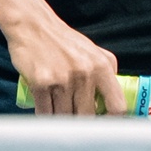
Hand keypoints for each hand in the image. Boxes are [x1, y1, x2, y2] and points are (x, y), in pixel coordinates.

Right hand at [3, 10, 123, 114]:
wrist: (32, 25)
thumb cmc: (63, 40)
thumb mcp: (93, 50)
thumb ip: (107, 70)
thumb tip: (116, 98)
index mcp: (101, 67)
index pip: (117, 105)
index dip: (113, 121)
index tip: (105, 125)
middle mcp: (84, 74)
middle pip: (88, 116)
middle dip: (81, 121)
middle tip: (75, 118)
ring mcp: (62, 80)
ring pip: (65, 117)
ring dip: (61, 119)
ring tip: (58, 111)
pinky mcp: (41, 83)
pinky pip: (45, 113)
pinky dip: (45, 115)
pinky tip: (45, 109)